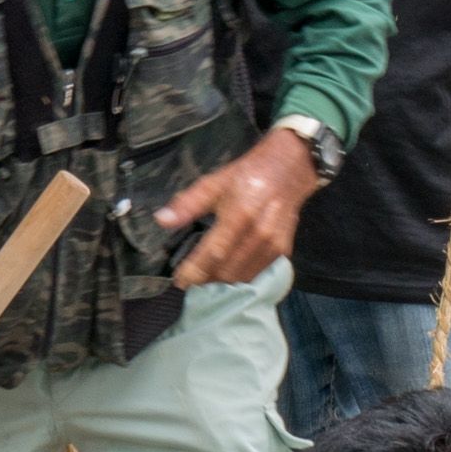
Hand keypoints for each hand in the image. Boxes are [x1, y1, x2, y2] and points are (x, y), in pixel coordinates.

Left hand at [160, 127, 317, 288]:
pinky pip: (256, 273)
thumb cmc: (247, 175)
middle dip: (205, 279)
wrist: (289, 169)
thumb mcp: (214, 183)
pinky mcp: (283, 250)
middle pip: (226, 271)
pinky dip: (239, 277)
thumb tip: (161, 220)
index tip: (179, 281)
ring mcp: (273, 244)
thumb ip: (187, 204)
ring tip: (206, 278)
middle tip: (191, 279)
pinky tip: (226, 272)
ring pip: (241, 276)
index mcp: (239, 215)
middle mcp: (258, 234)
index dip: (194, 271)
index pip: (212, 253)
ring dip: (221, 282)